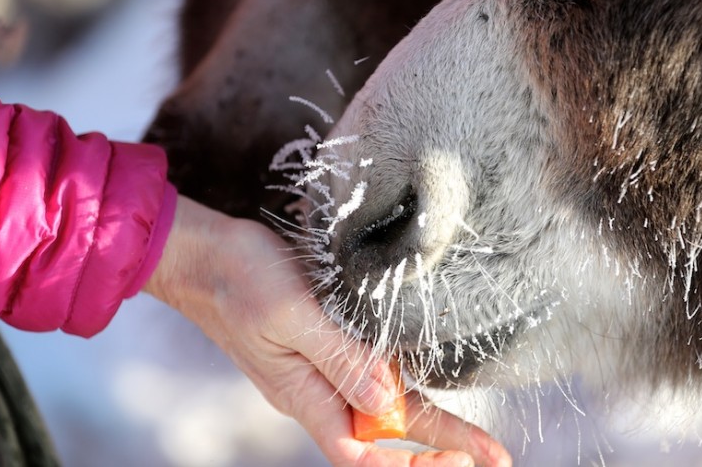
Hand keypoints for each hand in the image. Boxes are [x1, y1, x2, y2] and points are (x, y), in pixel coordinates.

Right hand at [144, 195, 510, 466]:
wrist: (205, 254)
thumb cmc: (242, 280)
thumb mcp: (294, 315)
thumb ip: (340, 360)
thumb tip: (387, 406)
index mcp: (306, 394)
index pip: (365, 452)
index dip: (412, 462)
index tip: (461, 456)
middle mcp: (317, 390)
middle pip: (386, 433)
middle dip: (441, 444)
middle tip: (496, 456)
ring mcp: (320, 368)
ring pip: (382, 405)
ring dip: (428, 419)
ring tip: (474, 435)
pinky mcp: (323, 342)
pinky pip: (370, 373)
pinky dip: (404, 384)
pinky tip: (428, 381)